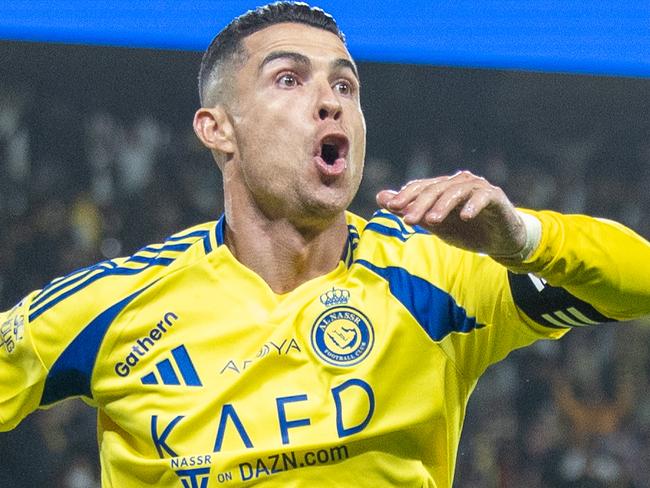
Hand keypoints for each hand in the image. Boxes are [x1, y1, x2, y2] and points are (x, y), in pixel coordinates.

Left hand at [376, 171, 526, 256]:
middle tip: (409, 220)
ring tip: (432, 221)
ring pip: (456, 192)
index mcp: (442, 187)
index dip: (406, 196)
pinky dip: (473, 206)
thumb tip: (381, 197)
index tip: (391, 207)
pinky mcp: (495, 197)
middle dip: (420, 204)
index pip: (420, 187)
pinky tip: (465, 217)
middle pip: (435, 189)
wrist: (500, 240)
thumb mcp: (434, 223)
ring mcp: (478, 188)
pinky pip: (483, 198)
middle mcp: (458, 182)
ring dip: (443, 206)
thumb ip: (410, 210)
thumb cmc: (466, 230)